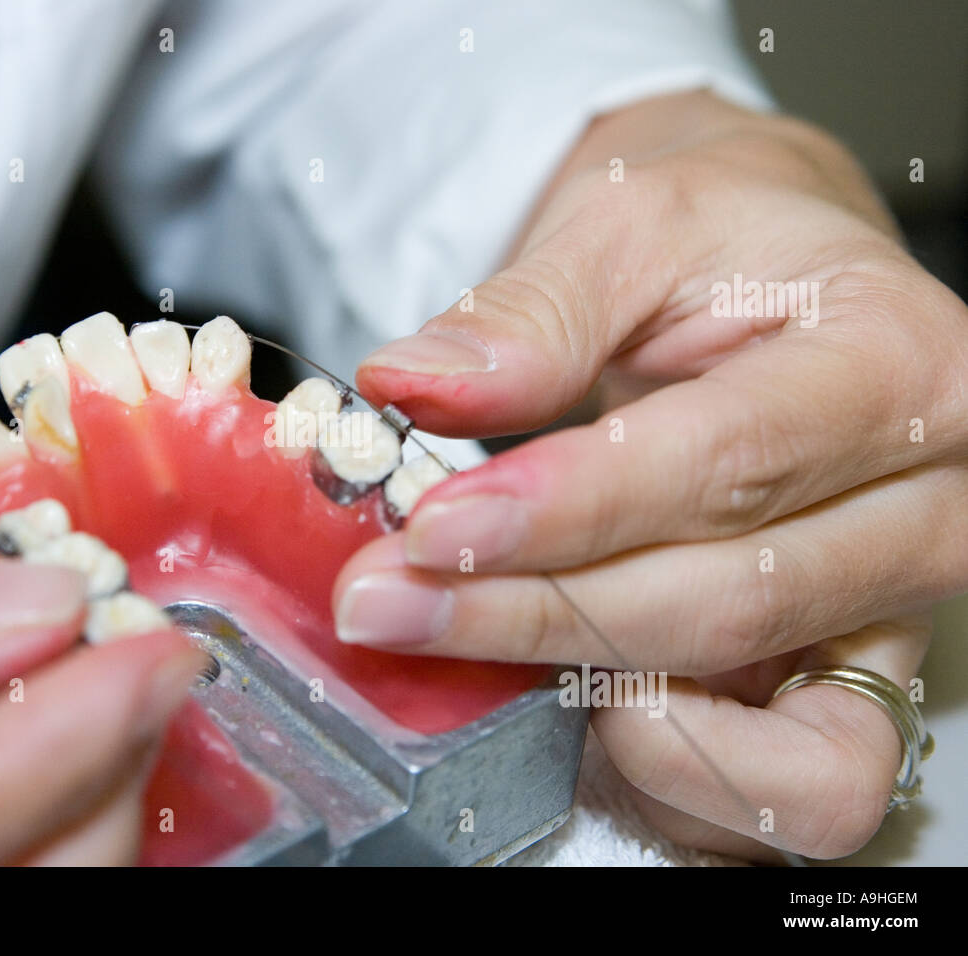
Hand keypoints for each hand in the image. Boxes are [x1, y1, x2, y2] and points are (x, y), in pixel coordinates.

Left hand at [338, 91, 966, 859]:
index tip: (435, 528)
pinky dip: (683, 773)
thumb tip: (416, 387)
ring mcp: (897, 607)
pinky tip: (573, 700)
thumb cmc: (721, 246)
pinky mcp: (851, 676)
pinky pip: (799, 791)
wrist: (777, 288)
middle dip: (534, 614)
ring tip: (467, 639)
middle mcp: (931, 503)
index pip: (729, 460)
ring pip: (768, 726)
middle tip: (390, 596)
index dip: (568, 511)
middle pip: (729, 602)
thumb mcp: (626, 226)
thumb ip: (526, 316)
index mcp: (898, 361)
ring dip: (596, 704)